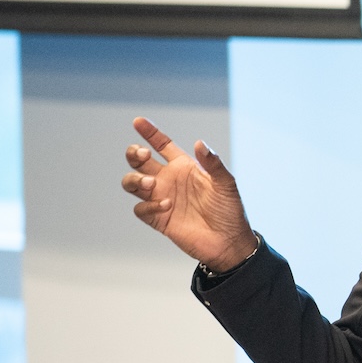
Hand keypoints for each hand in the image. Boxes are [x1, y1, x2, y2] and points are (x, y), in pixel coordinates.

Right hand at [121, 117, 254, 269]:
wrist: (229, 241)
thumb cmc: (230, 210)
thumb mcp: (226, 184)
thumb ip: (213, 164)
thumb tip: (200, 143)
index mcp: (184, 167)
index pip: (162, 145)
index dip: (149, 132)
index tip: (138, 121)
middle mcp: (169, 180)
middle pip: (139, 161)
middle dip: (134, 154)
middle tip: (143, 155)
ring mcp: (160, 198)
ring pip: (132, 182)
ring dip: (135, 179)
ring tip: (151, 183)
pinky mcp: (157, 218)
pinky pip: (140, 209)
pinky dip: (148, 205)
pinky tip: (166, 206)